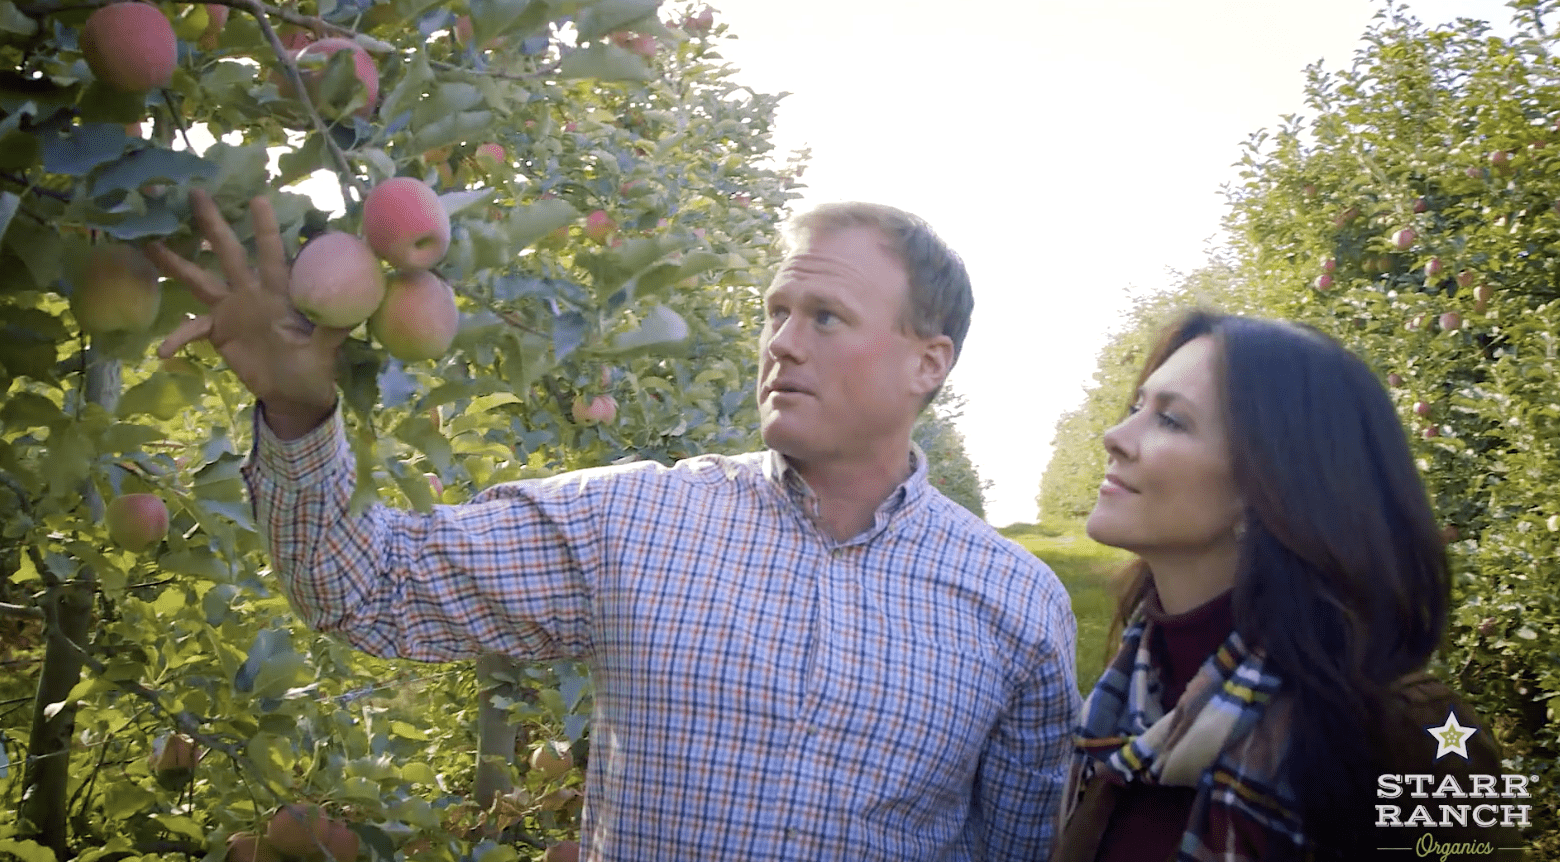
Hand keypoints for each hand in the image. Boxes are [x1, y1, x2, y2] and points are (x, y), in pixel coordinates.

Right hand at [145, 190, 347, 438]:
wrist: (294, 394)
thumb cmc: (313, 367)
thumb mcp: (325, 350)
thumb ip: (333, 329)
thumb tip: (360, 308)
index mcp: (280, 293)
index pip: (272, 254)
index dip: (265, 229)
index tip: (258, 199)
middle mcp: (252, 293)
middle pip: (229, 253)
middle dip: (213, 224)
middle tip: (195, 192)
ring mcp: (232, 310)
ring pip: (200, 280)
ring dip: (177, 264)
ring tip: (150, 244)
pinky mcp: (218, 332)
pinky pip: (193, 330)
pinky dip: (178, 339)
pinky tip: (162, 352)